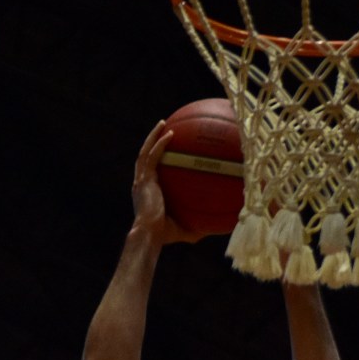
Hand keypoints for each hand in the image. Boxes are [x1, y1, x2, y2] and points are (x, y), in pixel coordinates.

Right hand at [131, 121, 204, 244]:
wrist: (149, 235)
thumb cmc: (164, 237)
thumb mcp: (184, 230)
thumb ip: (197, 227)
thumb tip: (217, 229)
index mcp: (147, 193)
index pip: (150, 172)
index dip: (156, 159)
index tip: (166, 150)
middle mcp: (141, 184)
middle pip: (145, 156)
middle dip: (152, 141)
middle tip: (164, 129)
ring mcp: (141, 180)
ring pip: (145, 151)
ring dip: (154, 136)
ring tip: (163, 123)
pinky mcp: (144, 180)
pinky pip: (152, 156)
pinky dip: (160, 144)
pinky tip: (171, 133)